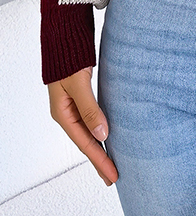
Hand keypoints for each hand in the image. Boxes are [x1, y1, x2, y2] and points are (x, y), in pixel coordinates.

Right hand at [47, 65, 118, 185]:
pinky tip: (107, 137)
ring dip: (100, 147)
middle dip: (99, 160)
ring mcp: (73, 106)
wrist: (64, 38)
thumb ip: (90, 108)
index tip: (113, 174)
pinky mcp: (82, 97)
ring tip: (111, 163)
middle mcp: (67, 113)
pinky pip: (91, 120)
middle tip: (113, 178)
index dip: (99, 160)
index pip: (84, 143)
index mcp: (63, 113)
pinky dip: (99, 131)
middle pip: (85, 142)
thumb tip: (103, 133)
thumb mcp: (78, 84)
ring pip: (89, 132)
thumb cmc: (68, 58)